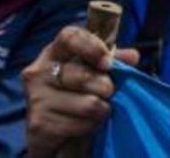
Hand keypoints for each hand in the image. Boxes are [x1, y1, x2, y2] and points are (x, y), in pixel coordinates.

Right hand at [22, 26, 138, 157]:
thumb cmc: (78, 93)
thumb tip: (133, 56)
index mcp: (54, 52)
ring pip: (88, 103)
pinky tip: (85, 124)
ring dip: (102, 109)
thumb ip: (115, 61)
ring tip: (98, 110)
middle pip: (83, 75)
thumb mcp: (96, 71)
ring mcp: (36, 98)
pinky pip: (81, 124)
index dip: (93, 47)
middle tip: (108, 92)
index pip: (69, 37)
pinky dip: (91, 126)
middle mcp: (39, 71)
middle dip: (106, 87)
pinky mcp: (39, 124)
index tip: (108, 63)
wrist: (53, 134)